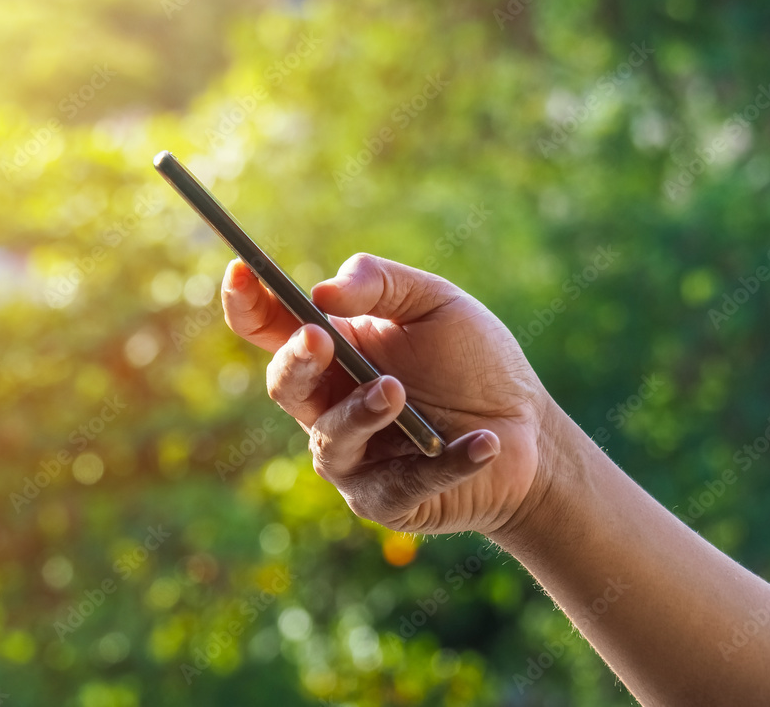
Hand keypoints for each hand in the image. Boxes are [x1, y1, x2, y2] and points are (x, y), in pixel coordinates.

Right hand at [221, 253, 555, 535]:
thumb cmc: (475, 362)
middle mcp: (331, 405)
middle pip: (286, 386)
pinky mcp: (389, 500)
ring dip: (360, 413)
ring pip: (333, 440)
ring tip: (396, 392)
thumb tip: (323, 292)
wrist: (530, 428)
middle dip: (296, 362)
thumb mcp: (436, 304)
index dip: (247, 301)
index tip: (240, 269)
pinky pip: (403, 484)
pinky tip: (483, 441)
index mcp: (333, 352)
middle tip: (320, 337)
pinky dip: (445, 463)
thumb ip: (382, 284)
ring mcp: (356, 458)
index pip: (271, 328)